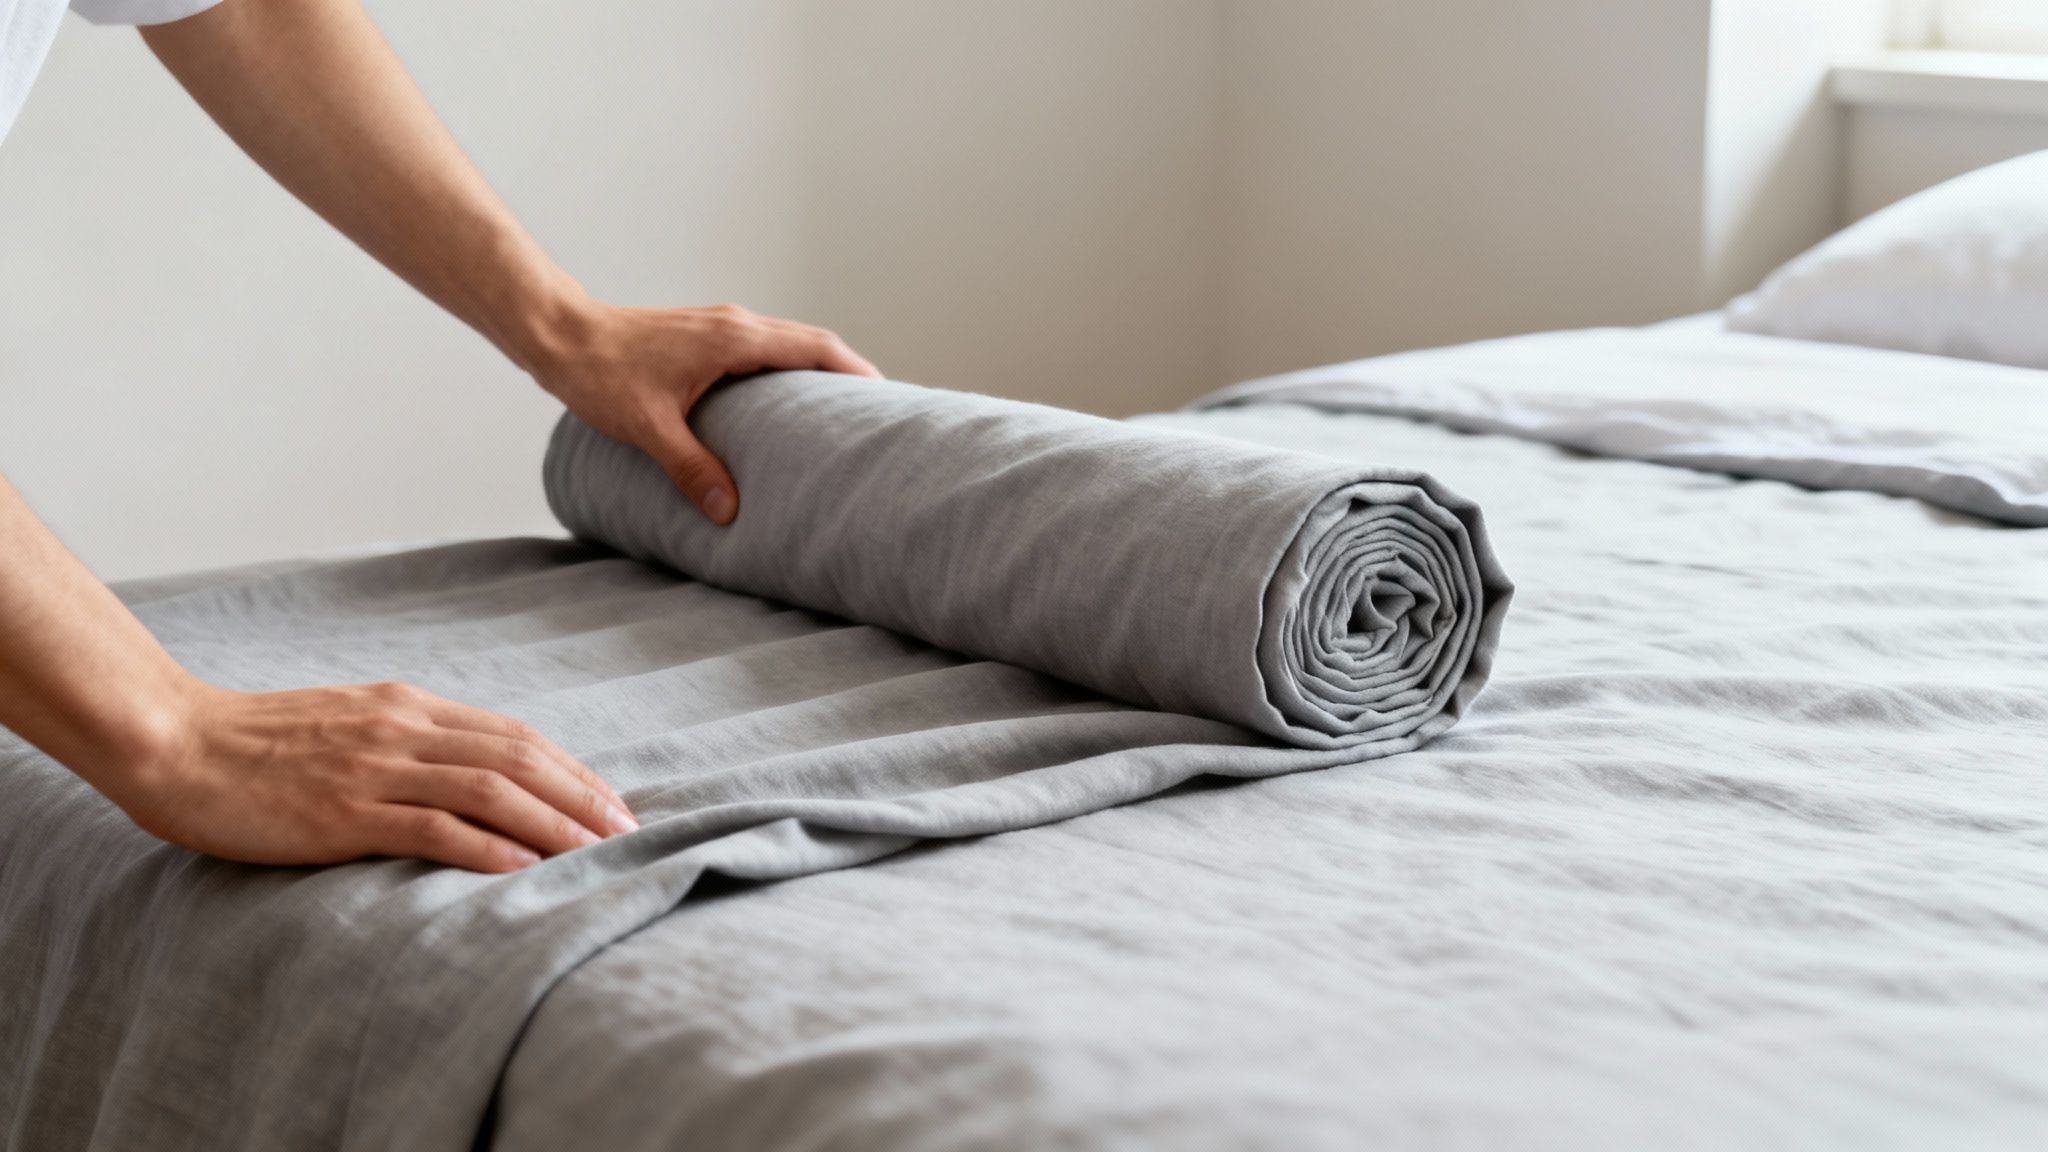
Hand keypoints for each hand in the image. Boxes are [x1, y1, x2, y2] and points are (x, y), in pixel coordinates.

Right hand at [112, 681, 636, 872]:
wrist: (176, 743)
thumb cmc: (257, 743)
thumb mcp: (349, 725)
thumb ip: (407, 741)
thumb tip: (468, 771)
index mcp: (407, 707)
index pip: (512, 735)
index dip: (571, 769)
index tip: (611, 802)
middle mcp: (402, 730)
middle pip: (517, 758)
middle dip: (580, 795)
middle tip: (626, 831)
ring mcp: (374, 769)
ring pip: (488, 790)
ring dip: (551, 822)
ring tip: (596, 851)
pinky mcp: (343, 812)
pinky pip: (431, 828)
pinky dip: (486, 847)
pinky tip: (523, 869)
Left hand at [528, 297, 881, 524]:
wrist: (558, 333)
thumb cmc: (599, 373)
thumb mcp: (648, 428)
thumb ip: (691, 468)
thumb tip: (728, 510)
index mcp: (734, 339)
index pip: (815, 347)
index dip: (855, 371)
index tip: (885, 395)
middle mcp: (734, 323)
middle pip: (810, 341)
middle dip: (846, 372)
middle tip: (872, 411)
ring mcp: (718, 323)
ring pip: (786, 340)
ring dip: (815, 369)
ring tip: (834, 410)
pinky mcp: (702, 332)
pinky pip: (762, 345)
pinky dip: (785, 367)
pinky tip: (778, 402)